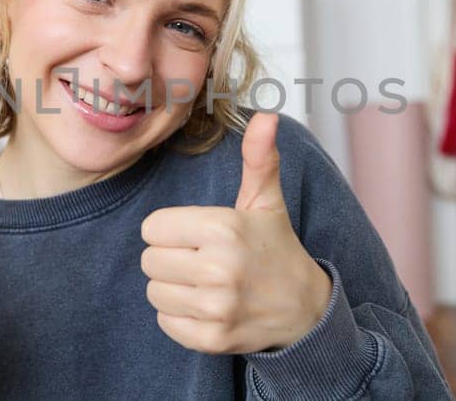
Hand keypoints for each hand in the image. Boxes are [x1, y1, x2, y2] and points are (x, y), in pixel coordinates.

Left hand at [140, 112, 331, 353]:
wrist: (305, 309)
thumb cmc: (275, 249)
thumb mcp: (267, 202)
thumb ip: (258, 157)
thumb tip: (267, 115)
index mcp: (223, 229)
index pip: (153, 228)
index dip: (172, 230)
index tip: (198, 236)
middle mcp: (219, 269)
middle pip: (149, 261)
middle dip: (170, 259)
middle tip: (201, 260)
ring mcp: (216, 308)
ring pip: (154, 292)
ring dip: (173, 288)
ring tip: (204, 284)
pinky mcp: (212, 339)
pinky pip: (165, 322)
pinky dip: (179, 317)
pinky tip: (206, 307)